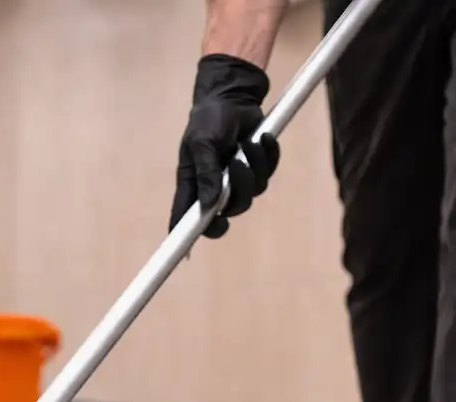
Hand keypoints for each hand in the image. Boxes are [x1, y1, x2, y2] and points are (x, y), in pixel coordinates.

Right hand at [169, 54, 280, 239]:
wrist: (233, 95)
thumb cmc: (210, 117)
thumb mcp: (203, 142)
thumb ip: (207, 174)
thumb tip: (208, 206)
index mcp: (193, 183)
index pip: (187, 220)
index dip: (187, 238)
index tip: (188, 253)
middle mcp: (213, 186)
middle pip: (229, 211)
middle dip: (239, 190)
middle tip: (238, 163)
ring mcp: (235, 179)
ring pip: (252, 194)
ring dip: (255, 166)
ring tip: (249, 141)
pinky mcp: (255, 169)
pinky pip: (267, 175)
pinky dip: (268, 155)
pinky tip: (262, 137)